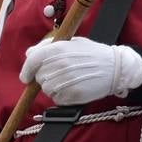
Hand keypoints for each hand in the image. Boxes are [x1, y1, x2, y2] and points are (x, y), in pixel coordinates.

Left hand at [19, 37, 141, 105]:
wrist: (115, 68)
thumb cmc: (93, 54)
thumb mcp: (72, 42)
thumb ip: (48, 46)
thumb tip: (29, 54)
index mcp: (58, 49)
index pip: (32, 60)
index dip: (26, 70)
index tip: (25, 77)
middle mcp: (60, 65)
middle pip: (39, 77)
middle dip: (45, 77)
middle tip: (60, 74)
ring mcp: (66, 81)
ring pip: (47, 90)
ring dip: (54, 88)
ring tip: (69, 81)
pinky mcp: (72, 95)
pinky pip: (57, 99)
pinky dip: (62, 97)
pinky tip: (74, 88)